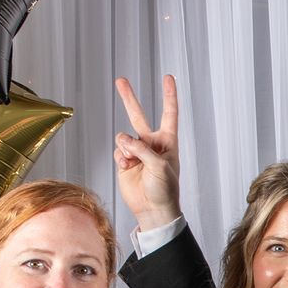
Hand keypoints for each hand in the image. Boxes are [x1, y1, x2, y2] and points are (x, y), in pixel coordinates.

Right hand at [113, 74, 181, 229]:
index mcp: (167, 141)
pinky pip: (118, 150)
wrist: (153, 210)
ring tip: (132, 160)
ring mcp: (136, 152)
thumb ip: (142, 148)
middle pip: (138, 115)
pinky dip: (121, 157)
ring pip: (124, 137)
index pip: (169, 112)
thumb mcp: (160, 166)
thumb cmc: (165, 189)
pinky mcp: (124, 162)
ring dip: (126, 146)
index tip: (168, 78)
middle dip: (129, 98)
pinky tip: (127, 166)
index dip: (169, 95)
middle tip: (121, 80)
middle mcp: (151, 143)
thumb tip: (123, 139)